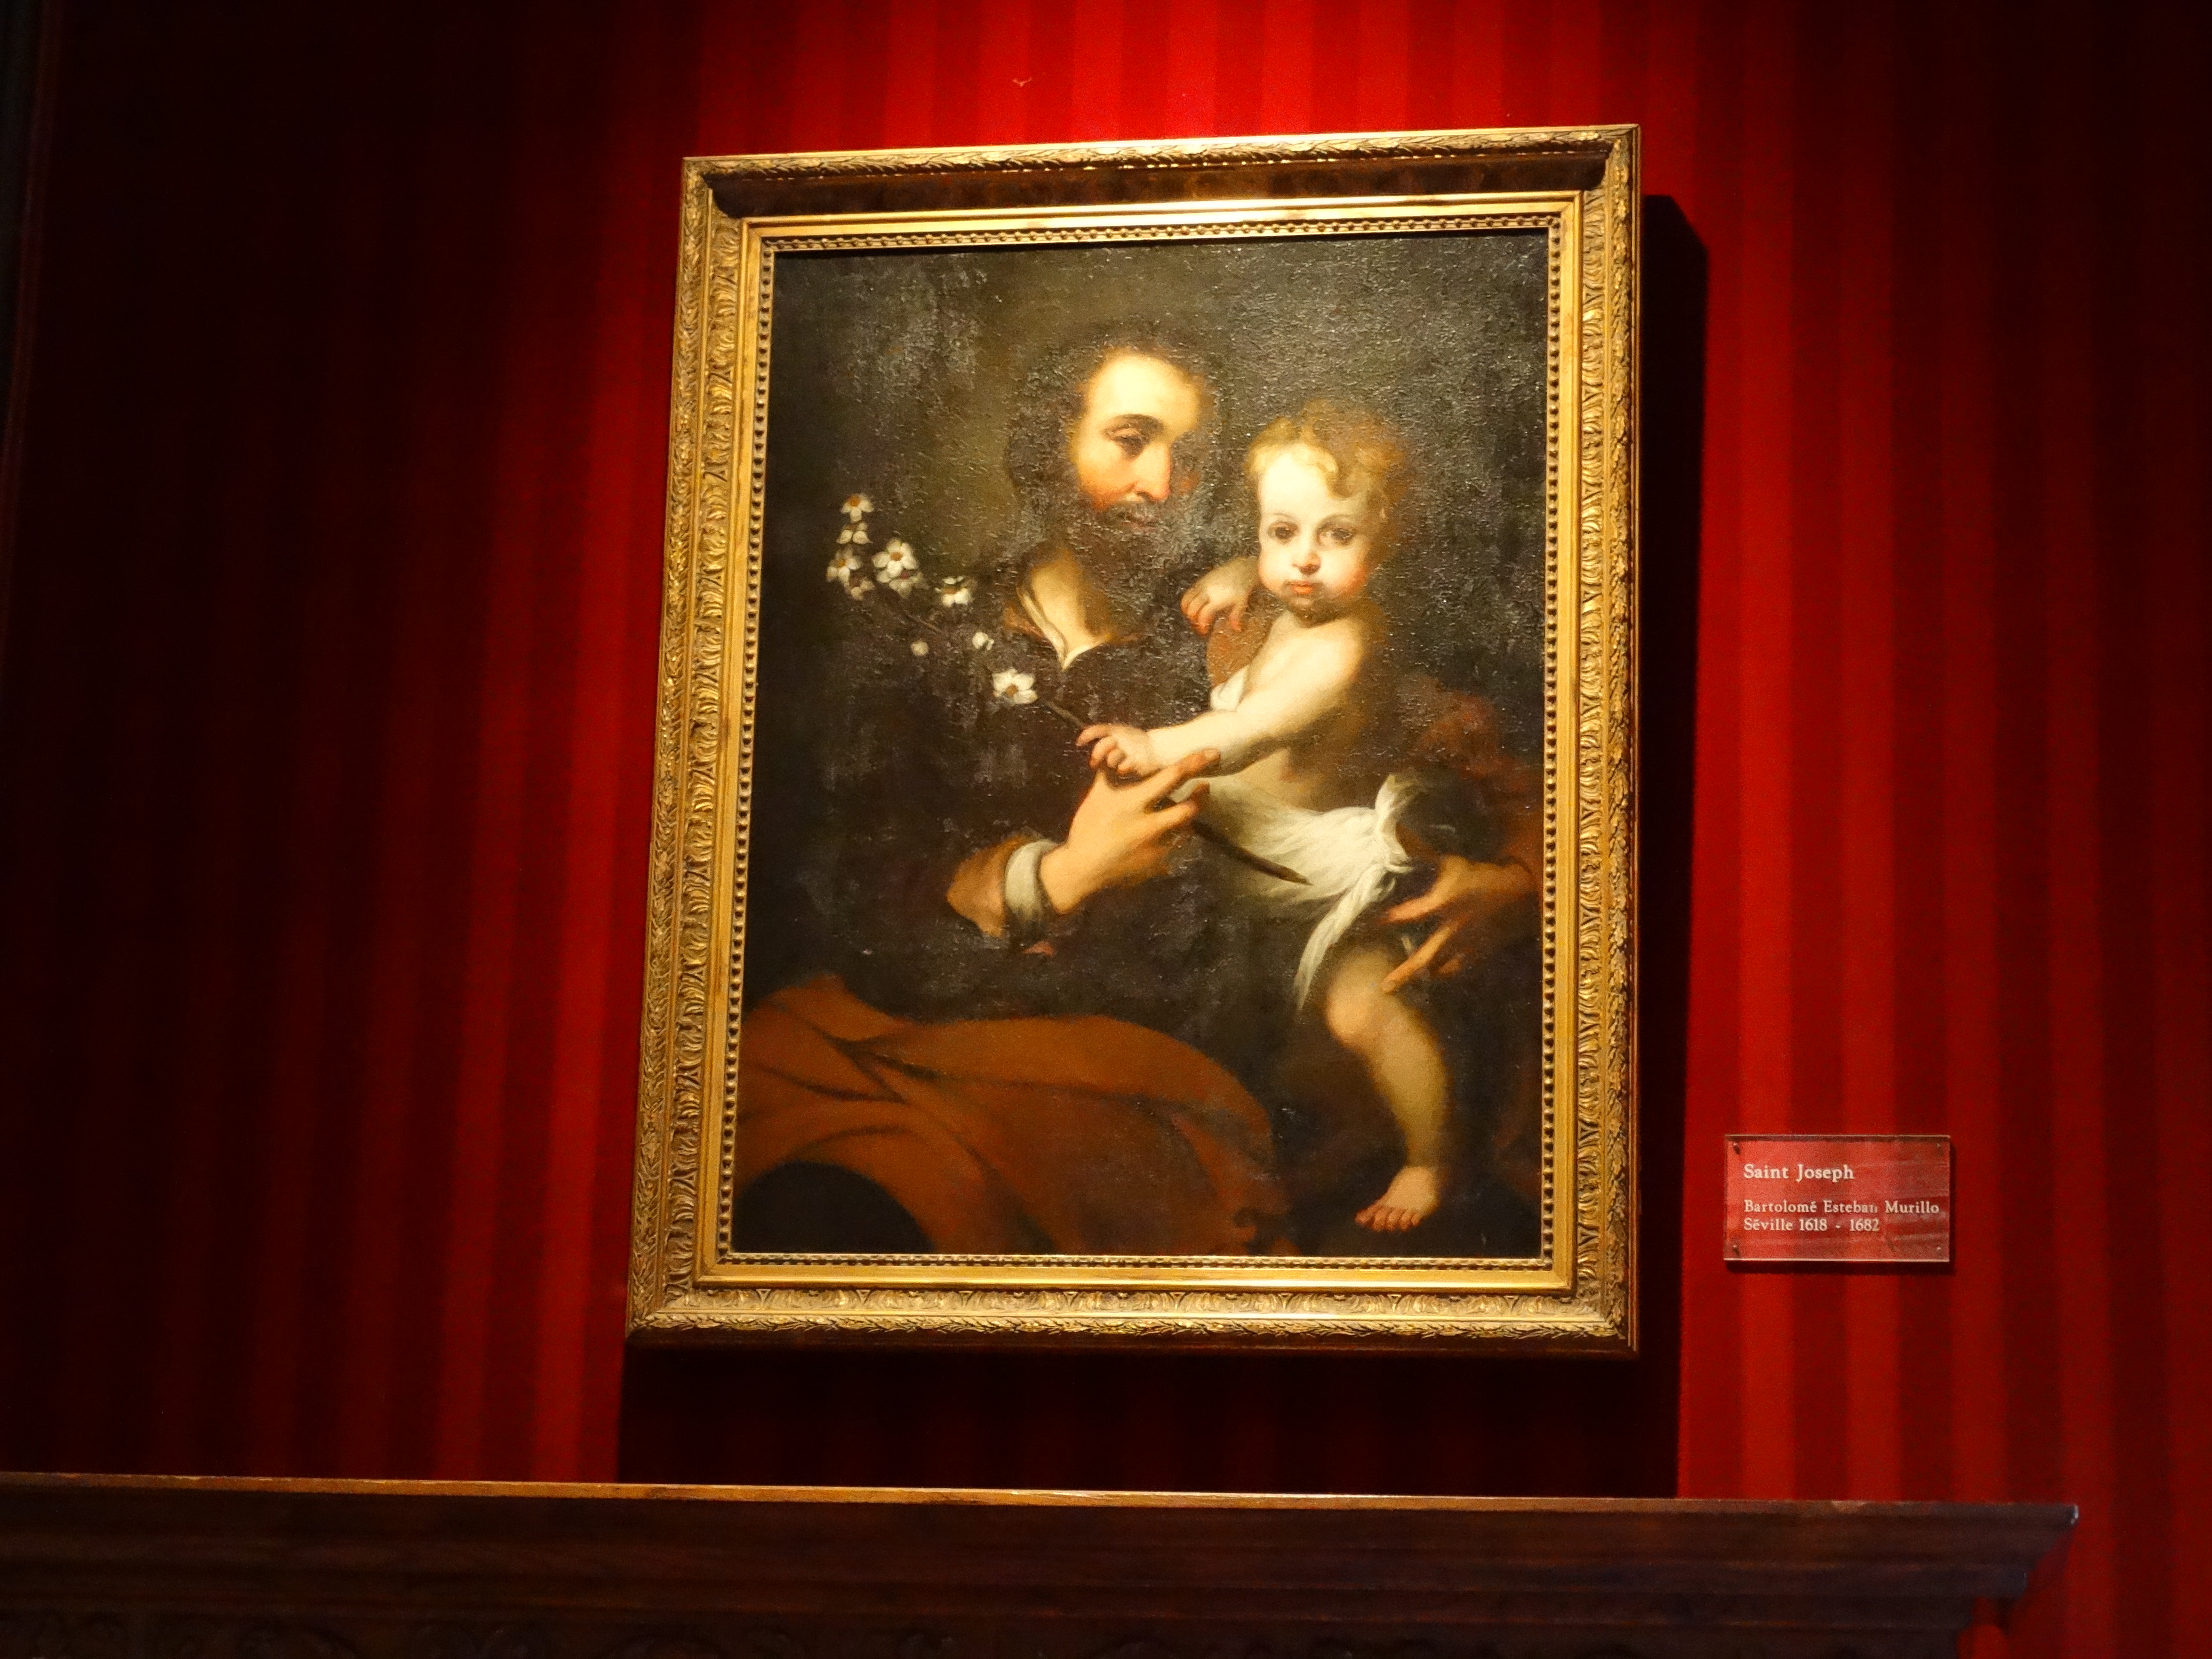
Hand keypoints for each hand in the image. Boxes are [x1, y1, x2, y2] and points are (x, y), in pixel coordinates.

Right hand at [1038, 748, 1216, 914]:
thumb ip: (1109, 773)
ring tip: (1189, 807)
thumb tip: (1113, 750)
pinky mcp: (1159, 864)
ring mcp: (1157, 847)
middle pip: (1189, 807)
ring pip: (1187, 828)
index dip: (1194, 763)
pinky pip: (1177, 847)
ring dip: (1190, 816)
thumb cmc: (1088, 828)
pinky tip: (1175, 832)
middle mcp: (1150, 825)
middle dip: (1201, 795)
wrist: (1083, 869)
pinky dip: (1178, 837)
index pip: (1171, 777)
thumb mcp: (1096, 796)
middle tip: (1205, 785)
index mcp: (1134, 803)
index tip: (1212, 754)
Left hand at [1077, 721, 1159, 776]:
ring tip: (1114, 765)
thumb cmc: (1134, 742)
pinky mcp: (1139, 760)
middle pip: (1104, 745)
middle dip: (1096, 754)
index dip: (1087, 735)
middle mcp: (1124, 737)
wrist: (1160, 747)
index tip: (1078, 743)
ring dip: (1109, 762)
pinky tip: (1124, 769)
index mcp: (1118, 730)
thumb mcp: (1121, 734)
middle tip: (1093, 763)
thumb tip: (1082, 743)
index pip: (1099, 729)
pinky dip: (1121, 769)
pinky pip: (1123, 767)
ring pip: (1112, 758)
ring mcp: (1131, 749)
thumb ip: (1105, 738)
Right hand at [1180, 557, 1258, 635]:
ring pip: (1186, 599)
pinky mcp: (1201, 580)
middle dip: (1192, 619)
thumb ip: (1236, 616)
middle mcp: (1207, 592)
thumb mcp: (1241, 603)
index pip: (1203, 615)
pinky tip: (1195, 606)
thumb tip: (1236, 629)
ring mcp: (1202, 585)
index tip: (1204, 631)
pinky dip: (1188, 601)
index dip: (1201, 625)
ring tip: (1192, 616)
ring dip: (1186, 610)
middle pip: (1191, 608)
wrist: (1241, 569)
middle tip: (1198, 625)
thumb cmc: (1242, 586)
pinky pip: (1189, 592)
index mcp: (1217, 599)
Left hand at [1379, 851, 1536, 992]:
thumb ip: (1421, 852)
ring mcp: (1467, 946)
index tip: (1367, 925)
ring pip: (1442, 970)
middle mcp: (1451, 930)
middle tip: (1384, 988)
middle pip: (1423, 959)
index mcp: (1441, 905)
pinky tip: (1439, 977)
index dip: (1385, 921)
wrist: (1520, 892)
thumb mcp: (1451, 862)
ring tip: (1411, 984)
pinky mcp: (1481, 953)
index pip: (1406, 916)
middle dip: (1404, 974)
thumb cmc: (1482, 874)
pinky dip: (1447, 974)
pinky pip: (1460, 970)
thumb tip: (1396, 832)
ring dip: (1425, 977)